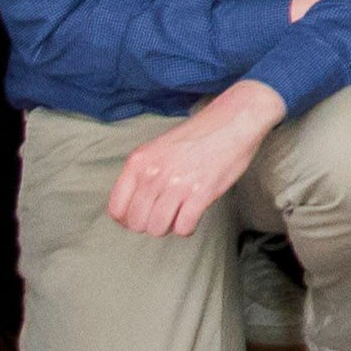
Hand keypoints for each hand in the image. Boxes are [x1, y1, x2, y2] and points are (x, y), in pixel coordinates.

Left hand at [101, 84, 282, 240]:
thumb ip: (141, 174)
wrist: (234, 120)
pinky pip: (183, 228)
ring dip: (169, 227)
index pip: (116, 209)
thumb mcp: (157, 149)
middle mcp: (153, 174)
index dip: (128, 219)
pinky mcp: (200, 193)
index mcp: (138, 161)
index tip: (142, 216)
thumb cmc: (197, 136)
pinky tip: (193, 215)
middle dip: (150, 224)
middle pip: (137, 223)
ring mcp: (176, 184)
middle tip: (165, 214)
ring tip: (179, 213)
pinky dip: (187, 228)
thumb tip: (132, 209)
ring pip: (157, 229)